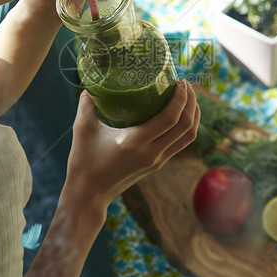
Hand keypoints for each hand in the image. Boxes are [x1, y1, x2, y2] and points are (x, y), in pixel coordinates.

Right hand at [64, 80, 200, 212]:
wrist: (89, 194)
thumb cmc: (84, 161)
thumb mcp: (82, 129)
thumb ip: (87, 104)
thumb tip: (90, 84)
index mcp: (135, 142)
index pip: (170, 118)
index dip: (180, 98)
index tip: (179, 81)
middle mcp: (151, 153)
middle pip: (185, 126)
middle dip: (191, 102)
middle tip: (185, 84)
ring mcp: (157, 161)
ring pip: (188, 137)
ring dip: (193, 115)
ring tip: (188, 97)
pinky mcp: (157, 164)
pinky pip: (181, 144)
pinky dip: (187, 127)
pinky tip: (181, 114)